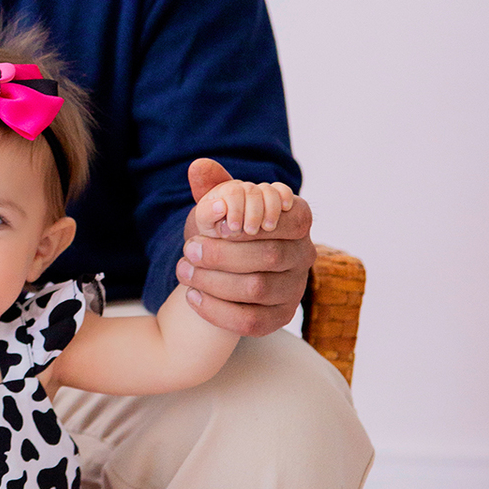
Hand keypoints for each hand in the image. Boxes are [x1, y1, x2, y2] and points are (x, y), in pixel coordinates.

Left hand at [176, 157, 314, 337]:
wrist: (225, 270)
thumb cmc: (226, 230)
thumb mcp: (221, 204)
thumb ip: (214, 185)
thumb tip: (198, 166)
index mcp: (298, 221)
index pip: (292, 219)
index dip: (255, 221)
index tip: (219, 225)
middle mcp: (304, 255)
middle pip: (270, 255)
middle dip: (223, 252)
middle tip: (188, 248)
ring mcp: (295, 289)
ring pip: (257, 289)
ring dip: (214, 281)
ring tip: (184, 270)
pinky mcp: (280, 318)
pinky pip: (251, 321)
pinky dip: (217, 310)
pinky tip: (192, 296)